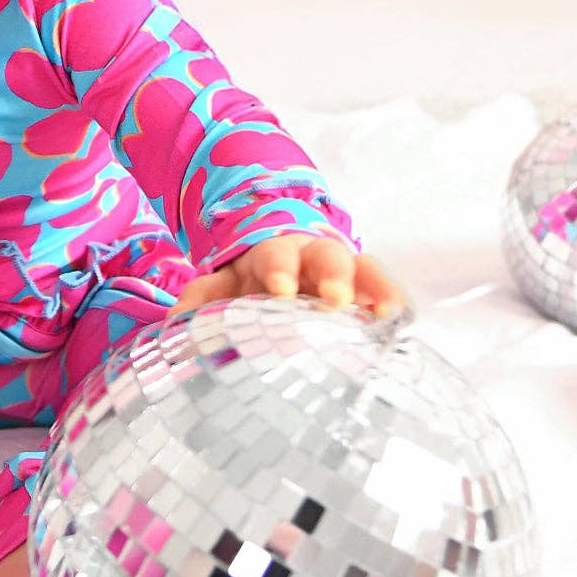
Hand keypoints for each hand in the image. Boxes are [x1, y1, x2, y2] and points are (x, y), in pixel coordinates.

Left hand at [176, 234, 408, 321]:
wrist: (284, 267)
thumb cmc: (254, 281)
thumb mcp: (225, 285)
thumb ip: (200, 298)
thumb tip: (174, 322)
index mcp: (275, 254)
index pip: (277, 256)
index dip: (279, 270)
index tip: (279, 291)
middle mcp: (314, 258)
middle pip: (327, 256)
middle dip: (332, 274)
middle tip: (334, 299)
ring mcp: (346, 272)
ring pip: (364, 268)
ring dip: (374, 287)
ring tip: (383, 312)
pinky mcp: (368, 290)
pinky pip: (386, 289)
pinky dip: (394, 301)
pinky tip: (402, 321)